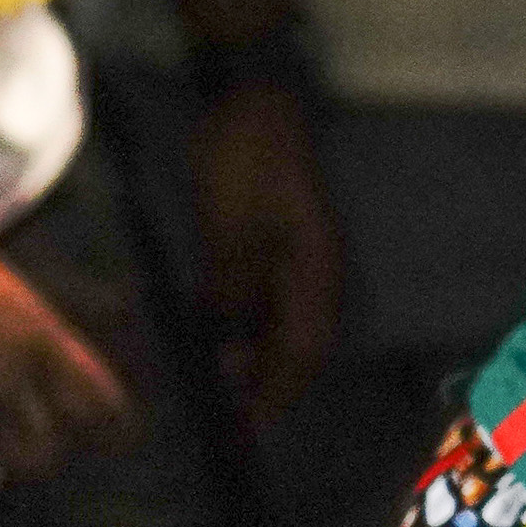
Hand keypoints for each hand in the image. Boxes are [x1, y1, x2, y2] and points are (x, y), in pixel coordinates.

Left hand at [191, 78, 340, 424]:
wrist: (253, 94)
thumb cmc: (246, 158)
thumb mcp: (231, 225)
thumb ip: (231, 288)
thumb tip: (227, 350)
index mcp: (313, 268)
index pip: (304, 350)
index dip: (277, 395)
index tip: (243, 432)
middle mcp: (311, 268)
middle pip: (298, 343)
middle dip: (265, 385)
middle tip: (222, 417)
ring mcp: (294, 253)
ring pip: (280, 323)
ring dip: (252, 357)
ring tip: (213, 383)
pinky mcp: (271, 240)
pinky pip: (262, 300)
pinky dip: (242, 327)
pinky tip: (213, 334)